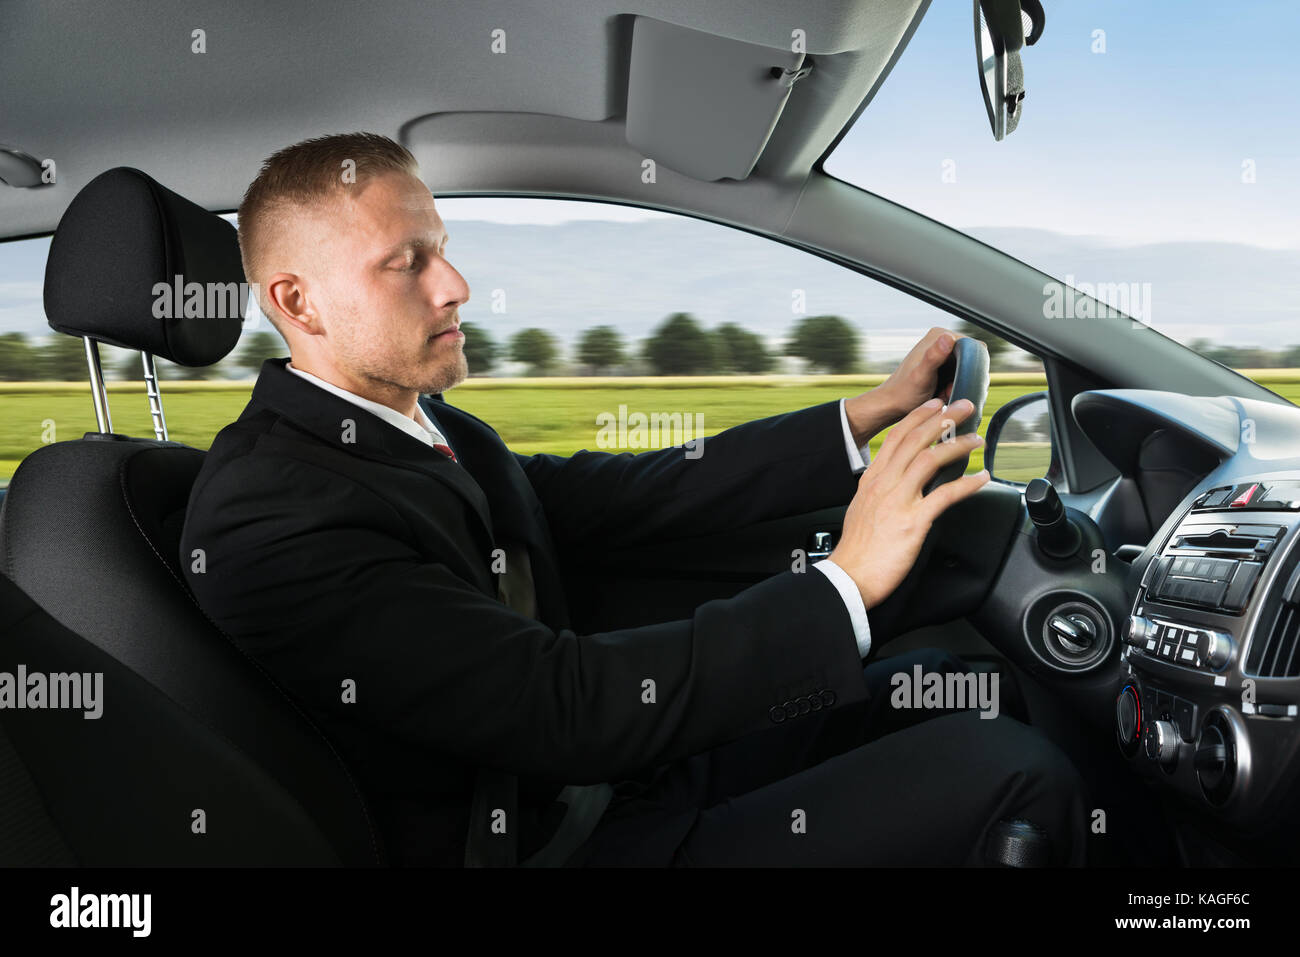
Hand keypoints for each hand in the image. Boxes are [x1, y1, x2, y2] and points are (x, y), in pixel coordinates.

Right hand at [828, 396, 989, 609]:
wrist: (849, 576)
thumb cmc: (857, 549)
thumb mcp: (862, 509)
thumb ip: (881, 491)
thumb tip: (899, 485)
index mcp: (872, 479)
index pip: (896, 437)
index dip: (918, 417)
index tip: (935, 405)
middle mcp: (884, 484)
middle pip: (915, 440)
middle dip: (943, 419)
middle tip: (964, 407)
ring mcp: (898, 501)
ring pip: (930, 460)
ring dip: (958, 446)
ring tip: (977, 440)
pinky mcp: (912, 522)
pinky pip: (944, 495)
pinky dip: (967, 484)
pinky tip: (981, 479)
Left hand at [843, 327, 965, 445]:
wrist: (891, 404)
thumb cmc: (904, 392)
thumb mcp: (921, 375)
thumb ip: (934, 356)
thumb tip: (948, 337)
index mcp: (939, 335)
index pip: (974, 346)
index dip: (972, 366)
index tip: (958, 381)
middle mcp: (942, 340)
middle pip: (972, 359)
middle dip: (965, 377)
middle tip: (948, 390)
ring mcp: (943, 353)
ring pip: (968, 369)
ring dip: (961, 383)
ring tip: (944, 393)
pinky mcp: (943, 365)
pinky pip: (960, 376)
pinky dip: (955, 386)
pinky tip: (943, 393)